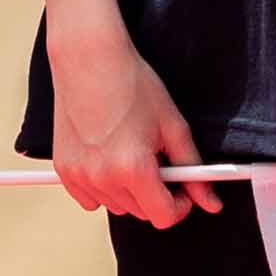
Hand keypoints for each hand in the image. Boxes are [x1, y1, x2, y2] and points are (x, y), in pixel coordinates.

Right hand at [48, 13, 215, 228]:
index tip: (183, 189)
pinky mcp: (64, 170)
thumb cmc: (132, 85)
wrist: (89, 58)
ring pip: (117, 206)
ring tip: (130, 152)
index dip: (180, 205)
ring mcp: (80, 176)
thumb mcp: (172, 125)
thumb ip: (193, 170)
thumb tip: (211, 202)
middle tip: (157, 160)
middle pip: (141, 212)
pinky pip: (91, 198)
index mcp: (133, 168)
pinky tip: (108, 157)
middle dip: (156, 194)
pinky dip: (103, 187)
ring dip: (130, 191)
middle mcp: (103, 178)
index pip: (163, 217)